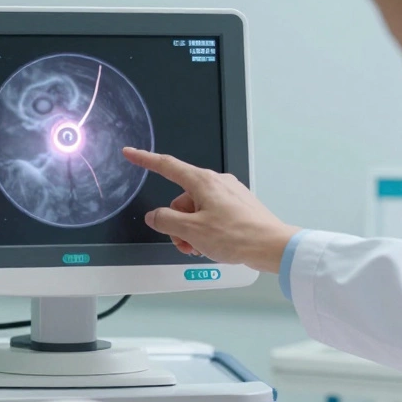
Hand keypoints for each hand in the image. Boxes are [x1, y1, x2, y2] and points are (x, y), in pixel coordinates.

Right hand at [122, 148, 298, 272]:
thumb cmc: (236, 235)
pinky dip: (206, 230)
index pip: (167, 166)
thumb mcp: (191, 231)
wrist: (271, 246)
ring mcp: (229, 194)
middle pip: (181, 199)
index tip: (130, 153)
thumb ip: (166, 221)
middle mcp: (217, 183)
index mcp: (203, 182)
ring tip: (201, 248)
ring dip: (192, 231)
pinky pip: (212, 215)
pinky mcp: (238, 206)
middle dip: (177, 223)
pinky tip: (213, 246)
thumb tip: (154, 216)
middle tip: (186, 243)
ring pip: (196, 210)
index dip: (145, 160)